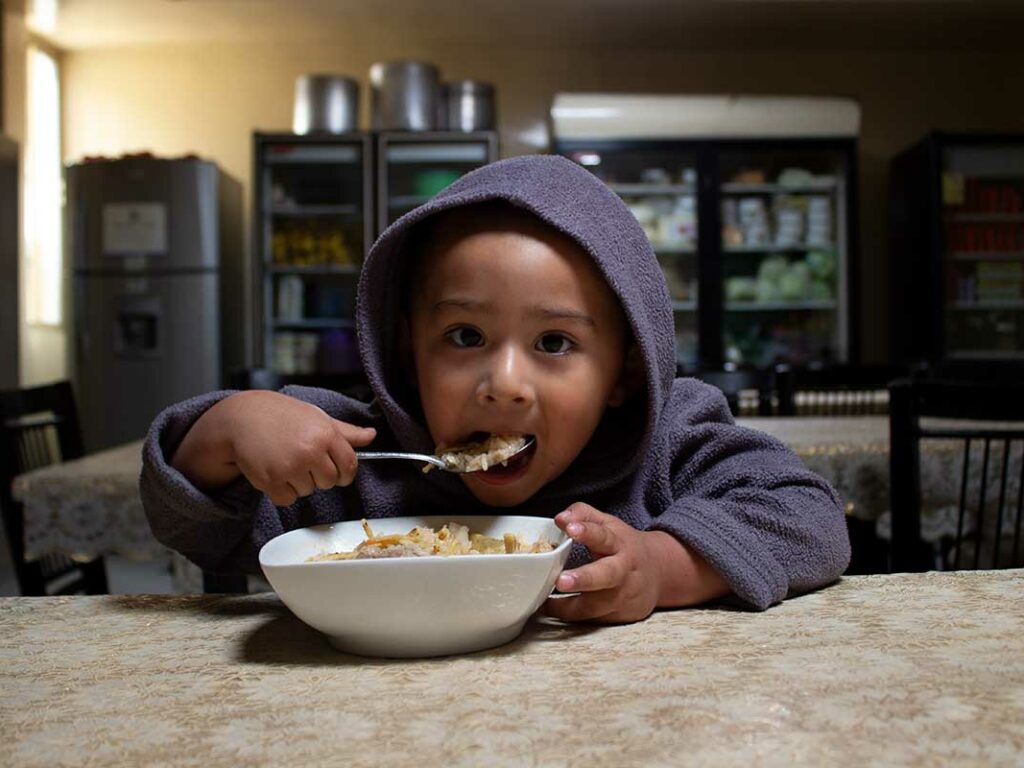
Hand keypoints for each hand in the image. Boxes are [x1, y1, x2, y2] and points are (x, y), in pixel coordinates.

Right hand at [172, 390, 375, 505]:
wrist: (243, 417)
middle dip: (320, 476)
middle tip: (303, 459)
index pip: (349, 466)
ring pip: (308, 491)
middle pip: (330, 482)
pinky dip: (282, 491)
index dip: (345, 473)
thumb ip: (345, 432)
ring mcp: (290, 467)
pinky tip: (274, 471)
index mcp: (326, 434)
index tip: (338, 472)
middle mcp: (310, 451)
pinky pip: (287, 499)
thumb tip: (372, 436)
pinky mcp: (270, 481)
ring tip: (285, 460)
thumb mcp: (317, 417)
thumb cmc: (283, 415)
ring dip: (299, 482)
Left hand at [541, 503, 660, 623]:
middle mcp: (622, 571)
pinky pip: (590, 618)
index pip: (603, 536)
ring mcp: (620, 596)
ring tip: (546, 603)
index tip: (568, 528)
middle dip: (584, 579)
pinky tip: (552, 609)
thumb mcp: (609, 525)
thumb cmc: (624, 548)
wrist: (660, 574)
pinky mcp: (617, 615)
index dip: (586, 531)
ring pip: (596, 605)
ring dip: (569, 606)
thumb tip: (560, 517)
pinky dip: (570, 615)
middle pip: (606, 575)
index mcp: (619, 545)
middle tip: (561, 581)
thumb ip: (583, 515)